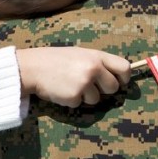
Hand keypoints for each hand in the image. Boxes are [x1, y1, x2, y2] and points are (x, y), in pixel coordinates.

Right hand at [15, 47, 130, 107]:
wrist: (32, 67)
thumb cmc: (56, 60)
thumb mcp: (79, 54)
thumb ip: (97, 63)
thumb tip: (116, 77)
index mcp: (96, 56)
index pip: (124, 67)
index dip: (124, 78)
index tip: (119, 82)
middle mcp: (93, 69)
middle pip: (113, 87)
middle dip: (104, 90)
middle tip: (89, 86)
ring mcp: (84, 83)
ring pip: (97, 99)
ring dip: (86, 96)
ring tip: (70, 85)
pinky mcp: (75, 96)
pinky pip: (81, 104)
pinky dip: (72, 101)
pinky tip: (62, 90)